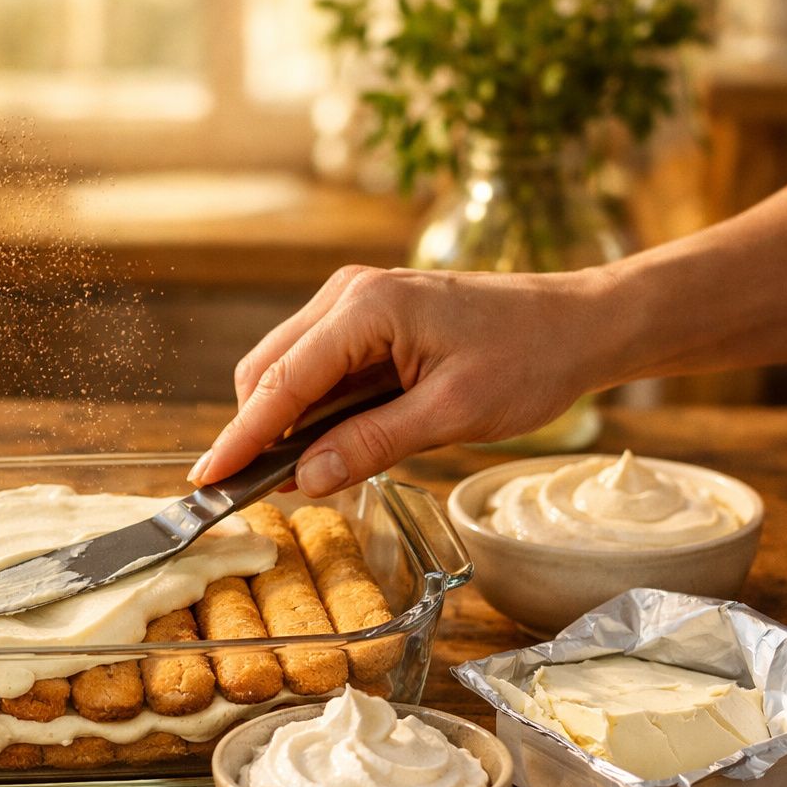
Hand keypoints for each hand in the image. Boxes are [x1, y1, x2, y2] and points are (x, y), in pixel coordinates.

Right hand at [189, 265, 616, 494]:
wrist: (579, 324)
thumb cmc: (529, 359)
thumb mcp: (452, 413)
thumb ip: (372, 444)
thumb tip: (307, 478)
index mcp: (367, 309)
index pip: (282, 382)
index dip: (241, 437)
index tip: (207, 478)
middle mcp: (348, 295)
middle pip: (269, 370)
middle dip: (256, 430)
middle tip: (256, 490)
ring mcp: (355, 303)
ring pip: (287, 369)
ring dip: (284, 421)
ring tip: (298, 474)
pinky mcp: (367, 320)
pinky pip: (317, 367)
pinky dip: (311, 408)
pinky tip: (326, 444)